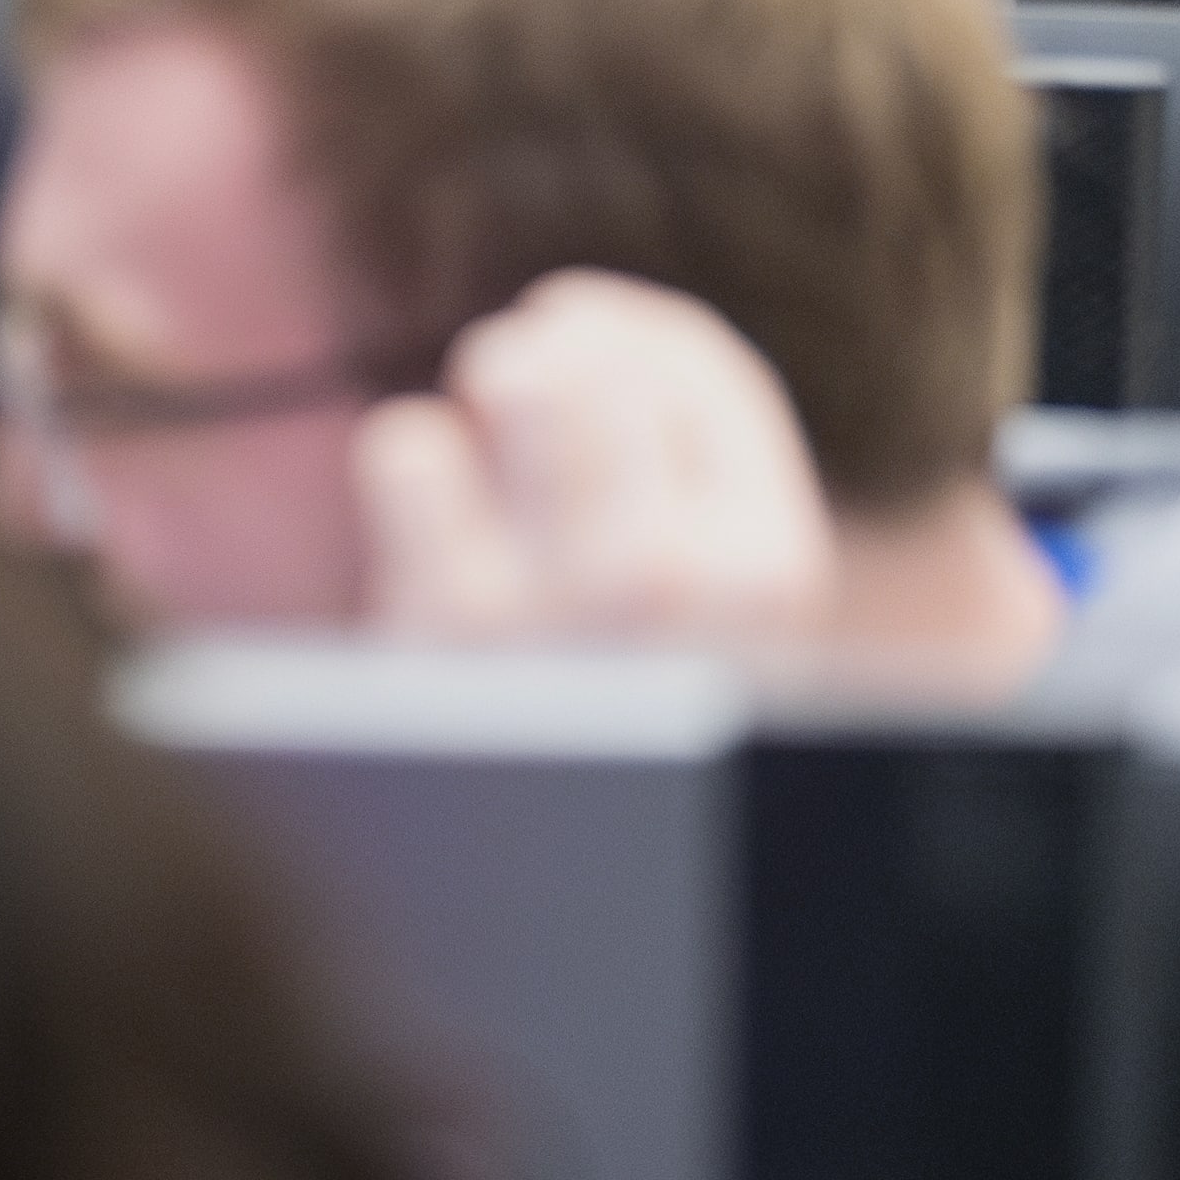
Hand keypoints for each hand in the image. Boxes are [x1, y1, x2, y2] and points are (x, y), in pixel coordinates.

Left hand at [355, 271, 834, 646]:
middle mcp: (676, 587)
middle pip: (600, 360)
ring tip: (488, 438)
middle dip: (554, 349)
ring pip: (519, 376)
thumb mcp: (715, 586)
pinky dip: (411, 461)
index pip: (700, 367)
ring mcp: (553, 604)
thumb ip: (685, 443)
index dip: (630, 332)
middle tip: (526, 389)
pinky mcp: (439, 621)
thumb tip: (574, 315)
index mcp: (770, 573)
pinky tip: (432, 522)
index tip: (591, 344)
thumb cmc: (628, 688)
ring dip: (491, 386)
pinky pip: (409, 444)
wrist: (551, 864)